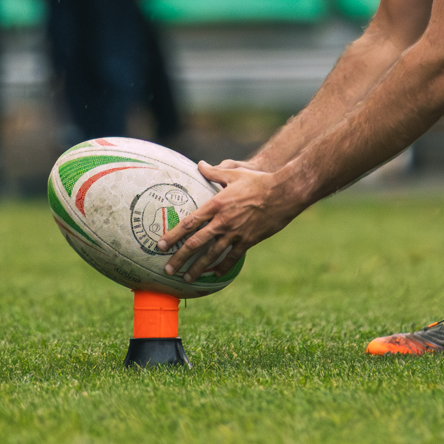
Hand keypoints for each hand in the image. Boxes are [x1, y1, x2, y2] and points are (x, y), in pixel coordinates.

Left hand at [158, 161, 299, 278]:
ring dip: (197, 268)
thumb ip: (213, 172)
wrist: (284, 193)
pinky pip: (232, 258)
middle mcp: (222, 222)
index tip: (160, 245)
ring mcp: (235, 234)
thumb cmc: (258, 180)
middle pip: (196, 243)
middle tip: (168, 269)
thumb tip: (199, 164)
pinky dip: (222, 268)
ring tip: (187, 278)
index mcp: (215, 205)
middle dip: (180, 258)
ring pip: (211, 255)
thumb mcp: (234, 173)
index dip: (173, 235)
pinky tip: (215, 275)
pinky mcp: (248, 241)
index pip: (189, 223)